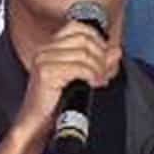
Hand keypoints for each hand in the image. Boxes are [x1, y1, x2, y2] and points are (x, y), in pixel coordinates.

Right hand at [11, 24, 121, 143]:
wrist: (37, 125)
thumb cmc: (54, 105)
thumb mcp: (81, 79)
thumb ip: (98, 63)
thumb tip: (116, 51)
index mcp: (50, 48)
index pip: (78, 28)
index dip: (97, 39)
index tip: (104, 57)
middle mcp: (45, 51)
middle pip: (84, 39)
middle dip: (101, 56)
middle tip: (104, 72)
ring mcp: (44, 60)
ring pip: (84, 54)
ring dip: (98, 68)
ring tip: (99, 80)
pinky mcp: (46, 73)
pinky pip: (79, 67)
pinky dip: (92, 75)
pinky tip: (92, 84)